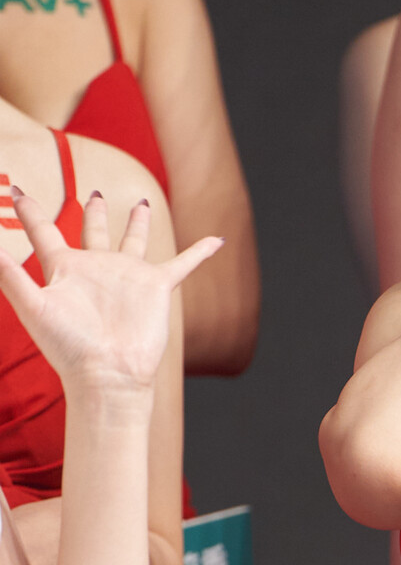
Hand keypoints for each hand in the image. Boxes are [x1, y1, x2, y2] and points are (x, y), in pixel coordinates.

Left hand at [0, 190, 220, 392]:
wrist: (107, 374)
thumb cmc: (68, 347)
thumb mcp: (32, 305)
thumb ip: (9, 274)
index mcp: (66, 269)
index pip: (44, 231)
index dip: (29, 211)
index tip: (15, 190)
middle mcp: (97, 268)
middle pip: (94, 231)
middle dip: (95, 212)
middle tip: (94, 194)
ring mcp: (128, 276)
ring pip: (134, 241)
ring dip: (138, 224)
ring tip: (141, 205)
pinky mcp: (156, 287)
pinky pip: (182, 264)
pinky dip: (199, 253)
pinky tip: (216, 241)